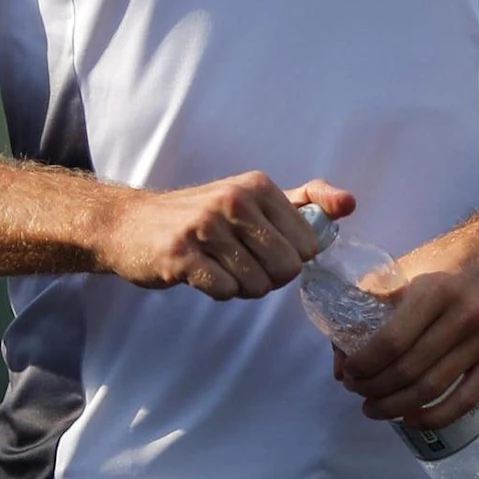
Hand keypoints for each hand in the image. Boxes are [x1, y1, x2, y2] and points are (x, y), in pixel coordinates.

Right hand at [97, 173, 352, 298]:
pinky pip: (226, 291)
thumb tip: (349, 204)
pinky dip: (218, 292)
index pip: (309, 245)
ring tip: (217, 265)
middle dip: (268, 278)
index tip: (263, 248)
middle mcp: (235, 200)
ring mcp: (206, 227)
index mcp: (259, 186)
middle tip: (240, 263)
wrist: (129, 224)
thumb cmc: (200, 216)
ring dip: (241, 286)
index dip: (290, 258)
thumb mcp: (252, 196)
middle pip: (288, 269)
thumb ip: (303, 201)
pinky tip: (200, 273)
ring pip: (258, 285)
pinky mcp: (181, 256)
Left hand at [334, 222, 478, 421]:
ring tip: (373, 407)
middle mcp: (464, 317)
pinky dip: (435, 416)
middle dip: (372, 388)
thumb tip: (340, 347)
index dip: (362, 365)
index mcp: (435, 290)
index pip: (390, 342)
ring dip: (395, 406)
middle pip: (408, 370)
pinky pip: (466, 399)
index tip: (348, 371)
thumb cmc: (454, 258)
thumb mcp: (411, 266)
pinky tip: (411, 419)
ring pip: (432, 388)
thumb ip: (373, 301)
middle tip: (356, 390)